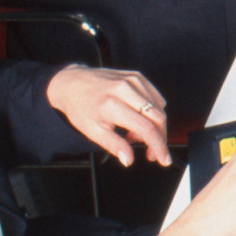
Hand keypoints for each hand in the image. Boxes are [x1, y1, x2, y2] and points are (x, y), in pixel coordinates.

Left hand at [45, 66, 170, 167]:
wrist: (71, 83)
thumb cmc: (80, 107)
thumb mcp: (92, 131)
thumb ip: (113, 145)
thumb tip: (128, 159)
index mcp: (112, 105)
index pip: (145, 128)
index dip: (158, 146)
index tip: (164, 159)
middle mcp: (125, 90)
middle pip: (158, 117)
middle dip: (160, 138)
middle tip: (151, 152)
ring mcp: (132, 80)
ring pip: (159, 108)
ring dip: (154, 126)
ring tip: (134, 134)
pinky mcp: (137, 76)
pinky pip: (155, 98)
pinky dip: (152, 112)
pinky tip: (138, 119)